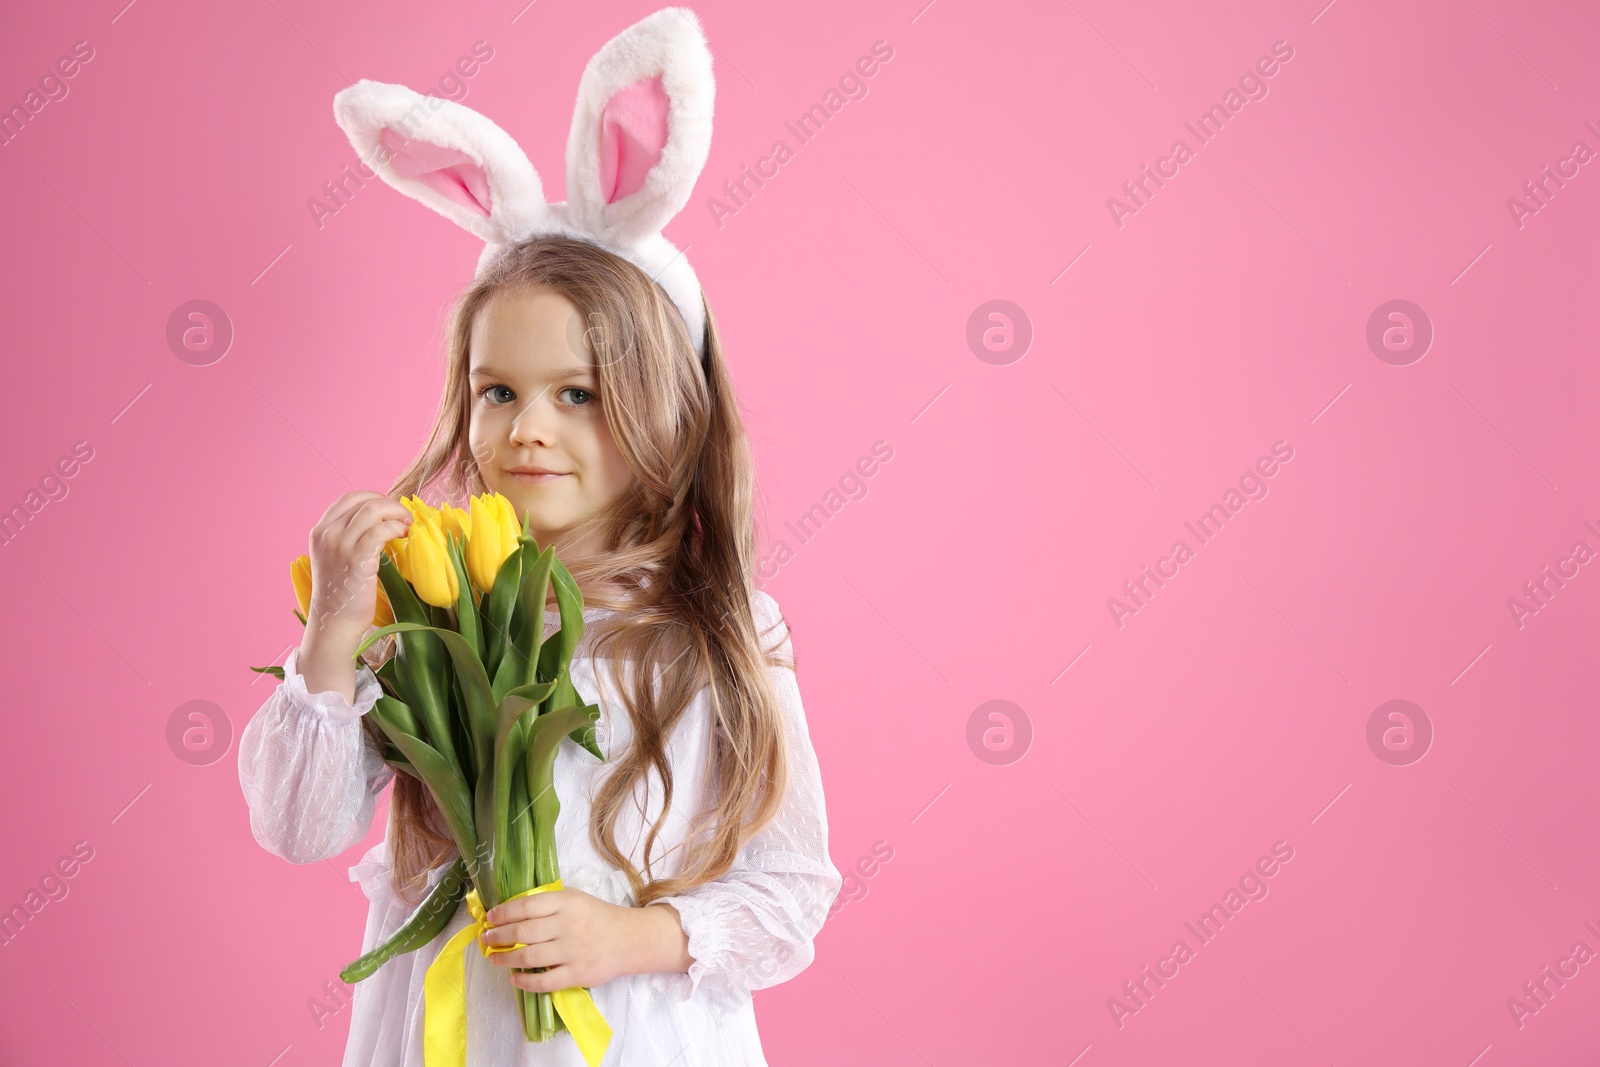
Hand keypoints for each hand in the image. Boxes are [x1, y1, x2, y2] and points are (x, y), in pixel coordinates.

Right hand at [303, 490, 412, 647]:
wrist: (334, 621)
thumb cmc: (342, 592)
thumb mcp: (336, 557)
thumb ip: (347, 536)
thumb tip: (379, 518)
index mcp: (320, 531)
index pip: (349, 498)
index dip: (374, 497)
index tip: (390, 508)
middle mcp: (327, 534)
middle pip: (365, 502)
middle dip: (391, 505)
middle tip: (405, 517)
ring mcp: (340, 545)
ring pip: (374, 510)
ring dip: (397, 513)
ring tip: (407, 525)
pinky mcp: (357, 558)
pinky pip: (381, 530)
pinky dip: (396, 527)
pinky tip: (404, 535)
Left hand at [480, 887, 690, 991]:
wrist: (629, 939)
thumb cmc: (597, 917)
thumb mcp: (575, 899)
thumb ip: (548, 902)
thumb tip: (512, 910)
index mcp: (566, 903)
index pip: (526, 906)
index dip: (503, 913)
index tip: (490, 918)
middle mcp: (567, 926)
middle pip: (522, 932)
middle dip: (497, 936)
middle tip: (486, 939)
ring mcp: (572, 951)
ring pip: (528, 957)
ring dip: (504, 959)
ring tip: (494, 958)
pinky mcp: (577, 974)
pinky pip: (544, 982)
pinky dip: (524, 982)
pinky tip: (514, 979)